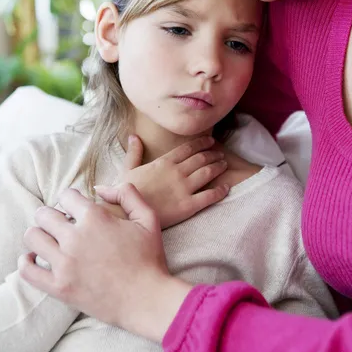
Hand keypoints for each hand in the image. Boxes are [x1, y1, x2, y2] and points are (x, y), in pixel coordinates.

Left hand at [19, 185, 191, 341]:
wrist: (146, 300)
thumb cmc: (149, 259)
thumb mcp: (148, 218)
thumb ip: (126, 194)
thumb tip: (99, 188)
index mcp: (95, 218)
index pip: (66, 196)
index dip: (72, 200)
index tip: (77, 209)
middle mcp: (75, 238)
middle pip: (44, 214)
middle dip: (52, 215)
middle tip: (62, 224)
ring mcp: (65, 263)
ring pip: (32, 237)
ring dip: (39, 234)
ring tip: (50, 240)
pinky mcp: (59, 286)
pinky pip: (28, 271)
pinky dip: (27, 262)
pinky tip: (35, 259)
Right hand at [95, 135, 228, 228]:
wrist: (125, 215)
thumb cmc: (125, 193)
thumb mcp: (127, 169)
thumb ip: (133, 152)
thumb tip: (133, 136)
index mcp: (163, 162)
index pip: (188, 148)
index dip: (201, 144)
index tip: (210, 142)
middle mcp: (176, 172)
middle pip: (201, 158)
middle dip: (213, 154)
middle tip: (220, 154)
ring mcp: (183, 188)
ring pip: (208, 172)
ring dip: (218, 166)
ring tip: (224, 164)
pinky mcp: (188, 206)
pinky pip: (209, 196)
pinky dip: (220, 190)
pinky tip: (226, 187)